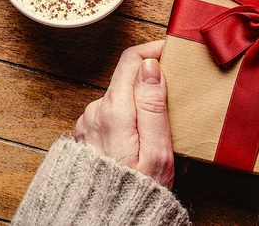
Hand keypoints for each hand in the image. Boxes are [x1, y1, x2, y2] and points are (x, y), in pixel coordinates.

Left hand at [74, 40, 174, 188]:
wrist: (104, 220)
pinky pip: (108, 115)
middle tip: (172, 94)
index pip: (131, 60)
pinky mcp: (85, 136)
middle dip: (148, 80)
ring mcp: (87, 124)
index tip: (170, 51)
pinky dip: (125, 118)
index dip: (152, 50)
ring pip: (118, 98)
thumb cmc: (138, 191)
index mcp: (114, 110)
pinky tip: (136, 139)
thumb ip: (153, 105)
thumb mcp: (157, 150)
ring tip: (156, 126)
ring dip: (137, 103)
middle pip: (125, 79)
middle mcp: (95, 111)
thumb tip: (150, 66)